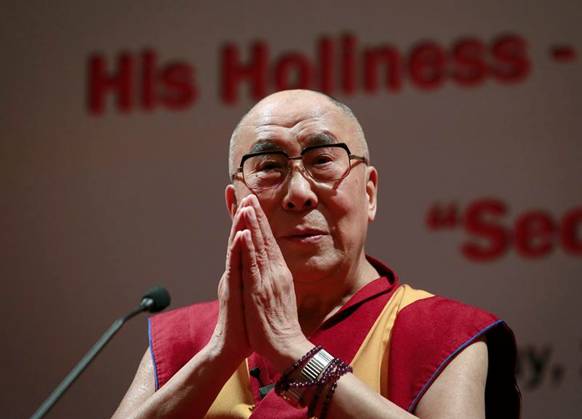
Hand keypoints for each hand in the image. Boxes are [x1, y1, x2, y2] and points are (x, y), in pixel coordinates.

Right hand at [209, 205, 251, 361]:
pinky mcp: (233, 291)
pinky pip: (236, 267)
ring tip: (242, 206)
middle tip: (239, 190)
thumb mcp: (252, 291)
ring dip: (238, 226)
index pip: (244, 238)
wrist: (234, 344)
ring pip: (235, 248)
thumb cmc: (246, 320)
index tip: (246, 197)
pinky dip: (238, 250)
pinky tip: (240, 235)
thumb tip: (257, 260)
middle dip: (238, 213)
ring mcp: (233, 279)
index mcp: (242, 269)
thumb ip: (251, 273)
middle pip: (237, 236)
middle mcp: (235, 270)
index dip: (245, 218)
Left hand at [237, 195, 312, 369]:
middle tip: (250, 195)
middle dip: (257, 216)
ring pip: (259, 247)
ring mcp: (268, 280)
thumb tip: (273, 270)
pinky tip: (245, 233)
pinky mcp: (260, 290)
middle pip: (265, 239)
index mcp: (279, 274)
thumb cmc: (280, 325)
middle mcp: (275, 272)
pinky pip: (253, 265)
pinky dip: (249, 248)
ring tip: (247, 204)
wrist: (286, 345)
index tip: (255, 207)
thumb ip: (275, 281)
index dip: (261, 224)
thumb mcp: (280, 296)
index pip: (269, 243)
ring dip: (253, 224)